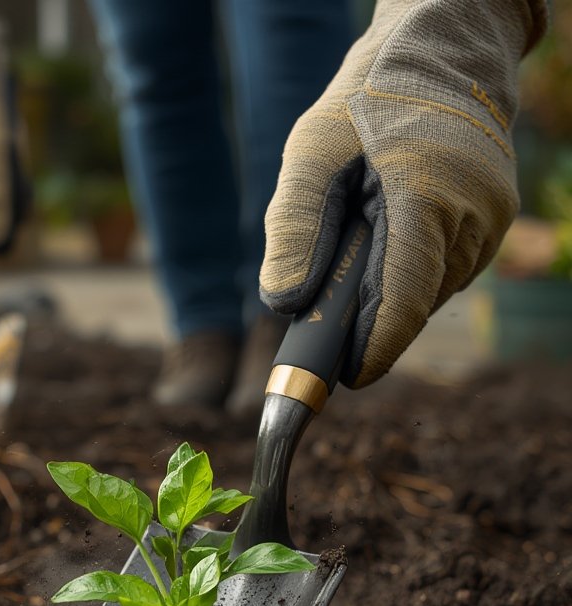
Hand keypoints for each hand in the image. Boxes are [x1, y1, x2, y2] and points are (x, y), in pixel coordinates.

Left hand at [260, 0, 546, 387]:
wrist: (442, 53)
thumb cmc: (367, 101)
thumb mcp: (311, 152)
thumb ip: (294, 228)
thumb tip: (284, 304)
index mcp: (428, 195)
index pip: (403, 299)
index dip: (374, 347)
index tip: (346, 378)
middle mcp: (472, 214)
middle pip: (414, 304)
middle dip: (371, 322)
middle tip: (330, 327)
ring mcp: (491, 220)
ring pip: (430, 292)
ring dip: (389, 295)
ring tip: (358, 258)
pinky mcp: (495, 221)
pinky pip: (446, 271)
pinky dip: (411, 275)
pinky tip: (388, 244)